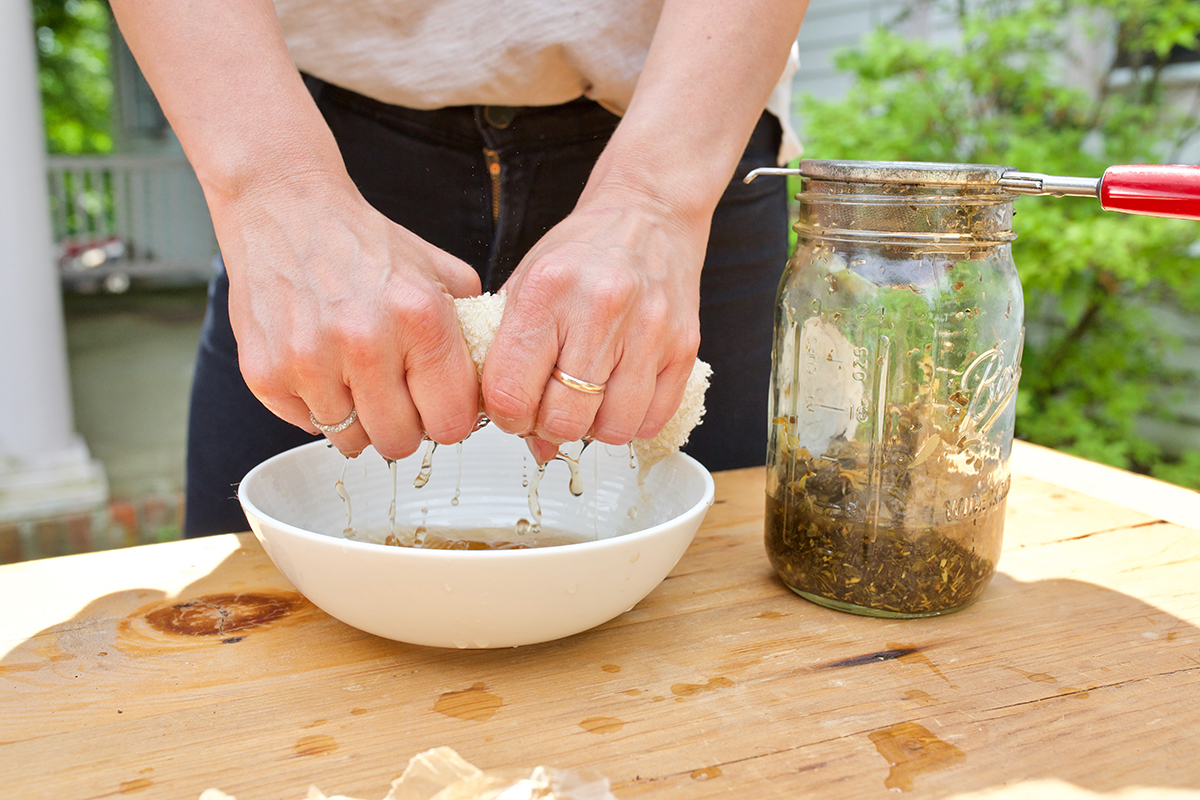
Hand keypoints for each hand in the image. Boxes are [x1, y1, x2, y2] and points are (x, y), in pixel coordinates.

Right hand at [210, 173, 482, 459]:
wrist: (283, 209)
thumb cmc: (364, 244)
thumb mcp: (438, 271)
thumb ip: (474, 326)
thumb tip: (493, 380)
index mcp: (420, 317)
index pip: (452, 422)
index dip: (447, 418)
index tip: (438, 406)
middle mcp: (365, 342)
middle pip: (400, 442)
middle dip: (403, 425)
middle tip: (394, 395)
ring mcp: (310, 361)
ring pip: (352, 441)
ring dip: (358, 420)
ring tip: (354, 377)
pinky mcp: (266, 373)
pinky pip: (307, 426)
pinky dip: (316, 407)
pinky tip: (319, 366)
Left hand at [482, 188, 705, 448]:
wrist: (649, 215)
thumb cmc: (583, 252)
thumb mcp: (526, 285)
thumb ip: (510, 357)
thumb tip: (525, 434)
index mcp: (547, 291)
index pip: (512, 391)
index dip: (508, 416)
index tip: (513, 409)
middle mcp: (600, 309)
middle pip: (564, 418)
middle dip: (549, 426)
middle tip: (550, 407)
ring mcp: (648, 330)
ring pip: (612, 428)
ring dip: (593, 427)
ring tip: (587, 401)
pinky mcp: (684, 347)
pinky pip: (652, 420)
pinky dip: (630, 421)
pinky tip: (618, 397)